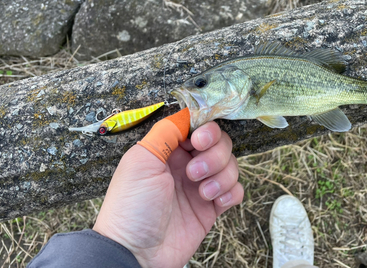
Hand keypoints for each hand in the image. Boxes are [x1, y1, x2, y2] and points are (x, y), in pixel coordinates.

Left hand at [93, 122, 243, 267]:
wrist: (136, 252)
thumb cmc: (131, 207)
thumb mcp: (140, 160)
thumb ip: (166, 132)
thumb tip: (187, 114)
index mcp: (167, 150)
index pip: (197, 127)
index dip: (205, 130)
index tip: (199, 141)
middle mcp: (186, 164)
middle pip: (219, 143)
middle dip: (213, 154)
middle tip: (193, 173)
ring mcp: (200, 185)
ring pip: (230, 164)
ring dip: (221, 175)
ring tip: (202, 192)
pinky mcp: (211, 207)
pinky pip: (235, 190)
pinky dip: (230, 192)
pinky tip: (214, 202)